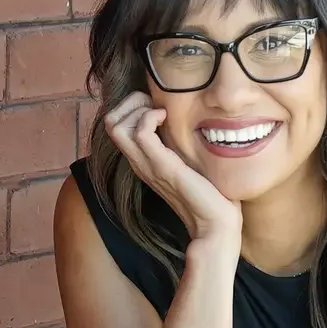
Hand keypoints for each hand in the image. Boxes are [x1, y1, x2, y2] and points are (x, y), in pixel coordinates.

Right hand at [104, 92, 242, 250]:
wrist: (216, 225)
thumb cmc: (210, 196)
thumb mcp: (190, 163)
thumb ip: (181, 146)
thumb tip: (188, 124)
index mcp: (144, 162)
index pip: (116, 126)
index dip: (132, 107)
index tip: (159, 107)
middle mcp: (140, 163)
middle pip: (110, 122)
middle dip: (131, 102)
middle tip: (157, 106)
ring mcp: (147, 165)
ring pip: (116, 125)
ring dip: (138, 108)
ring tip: (161, 113)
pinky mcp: (161, 166)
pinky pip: (140, 133)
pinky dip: (150, 117)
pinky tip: (167, 119)